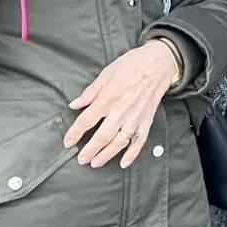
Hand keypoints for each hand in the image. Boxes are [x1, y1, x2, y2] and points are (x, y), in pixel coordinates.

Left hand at [64, 40, 179, 168]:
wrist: (158, 64)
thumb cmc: (132, 65)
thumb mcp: (106, 74)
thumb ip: (90, 93)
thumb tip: (75, 104)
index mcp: (108, 98)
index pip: (86, 121)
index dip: (75, 133)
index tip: (68, 142)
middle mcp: (121, 111)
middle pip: (102, 136)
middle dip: (90, 150)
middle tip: (81, 159)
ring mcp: (135, 118)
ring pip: (119, 143)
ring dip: (106, 155)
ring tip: (96, 163)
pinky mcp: (146, 121)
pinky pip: (139, 142)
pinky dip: (132, 154)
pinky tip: (124, 162)